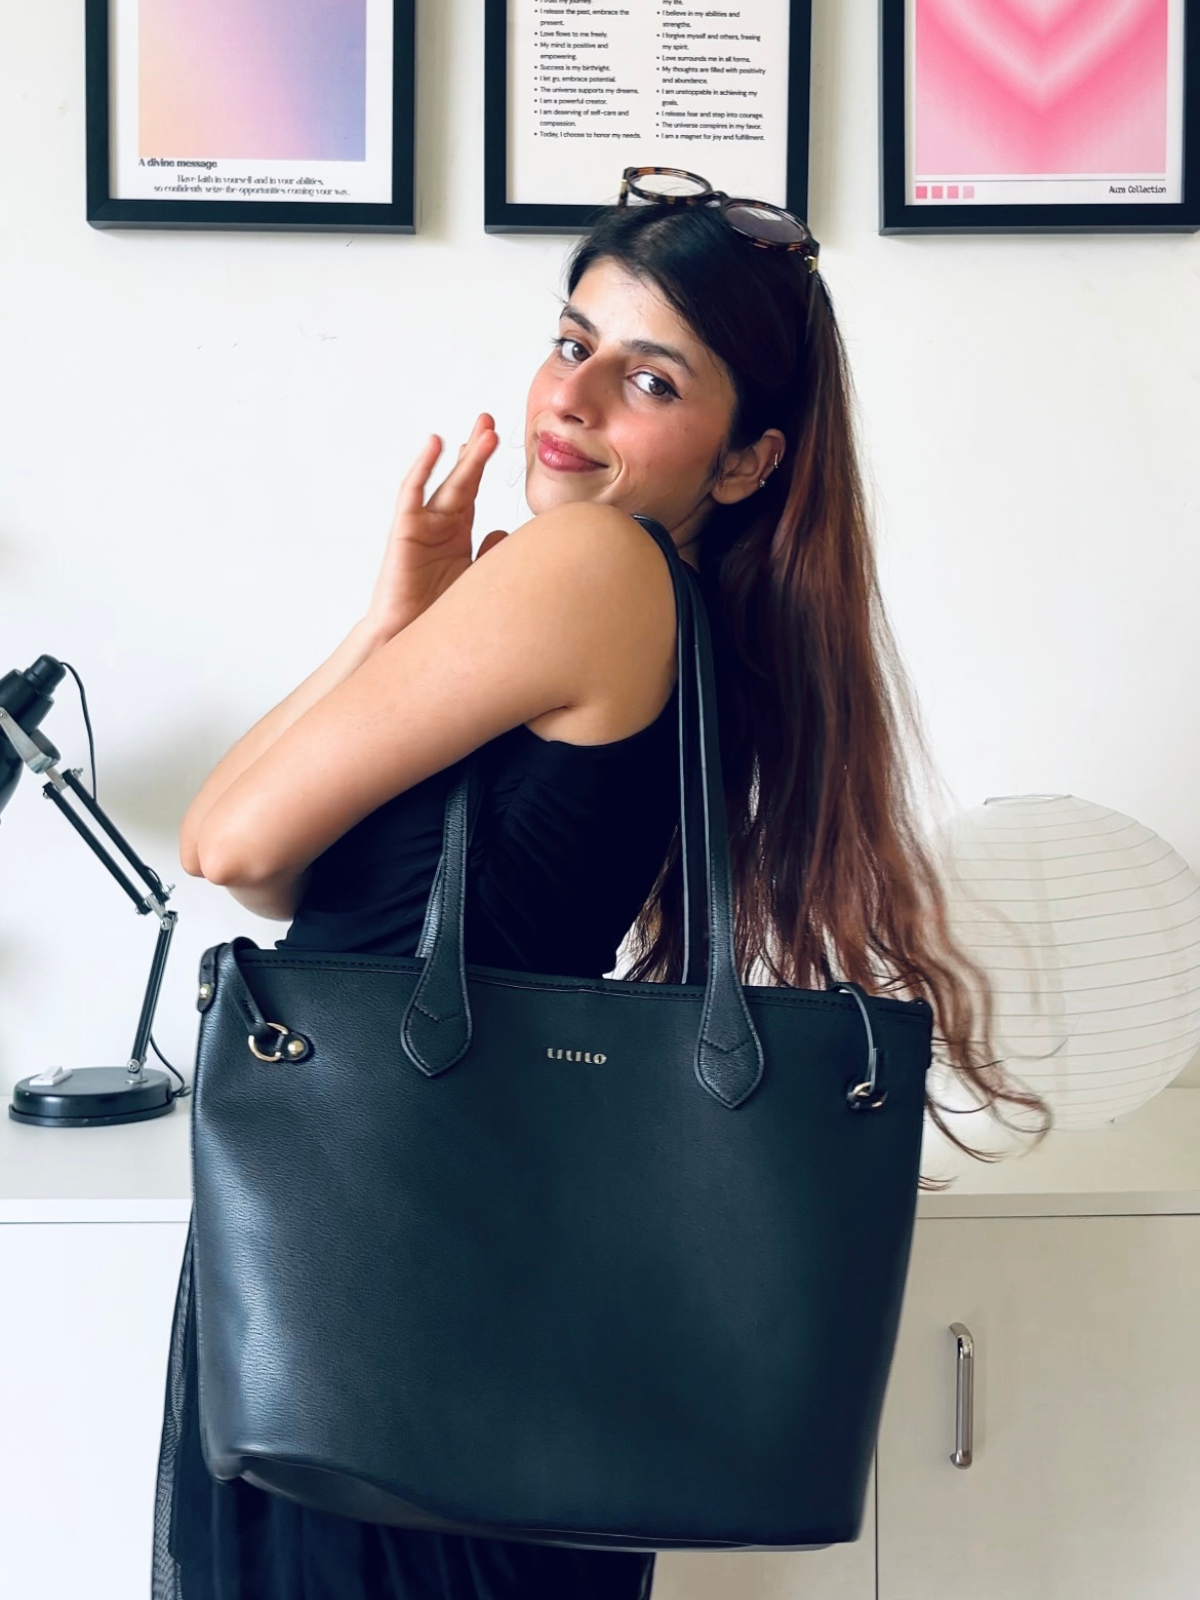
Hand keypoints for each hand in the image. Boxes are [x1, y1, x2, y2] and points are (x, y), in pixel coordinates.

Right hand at [363, 413, 509, 641]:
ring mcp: (423, 526)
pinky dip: (423, 467)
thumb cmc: (439, 617)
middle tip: (492, 422)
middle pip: (464, 480)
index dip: (487, 467)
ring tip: (483, 430)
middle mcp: (441, 525)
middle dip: (478, 451)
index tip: (504, 442)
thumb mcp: (477, 582)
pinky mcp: (404, 530)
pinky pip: (413, 494)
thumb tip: (506, 533)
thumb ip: (491, 556)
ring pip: (447, 483)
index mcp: (458, 534)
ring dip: (465, 456)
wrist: (407, 641)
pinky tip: (435, 443)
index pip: (475, 492)